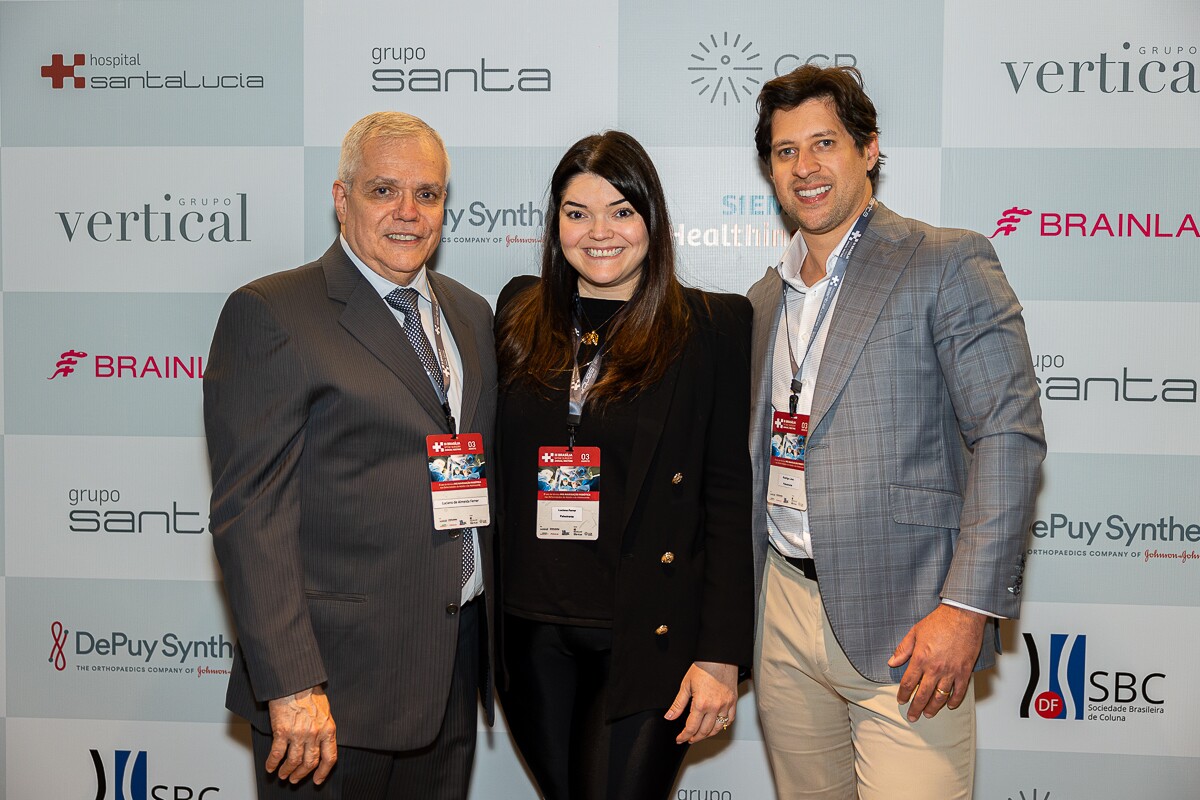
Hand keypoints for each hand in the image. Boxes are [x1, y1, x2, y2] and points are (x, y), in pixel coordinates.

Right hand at [266, 685, 337, 783]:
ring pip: (293, 762)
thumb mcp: (325, 711)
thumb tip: (320, 742)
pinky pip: (277, 754)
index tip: (318, 779)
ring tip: (283, 774)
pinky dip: (273, 763)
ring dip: (287, 771)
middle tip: (295, 778)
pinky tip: (270, 766)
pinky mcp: (282, 732)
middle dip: (302, 774)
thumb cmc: (309, 691)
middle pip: (310, 763)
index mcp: (328, 729)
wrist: (295, 681)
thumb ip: (323, 728)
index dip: (323, 772)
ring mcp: (298, 734)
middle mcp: (314, 734)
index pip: (329, 757)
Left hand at [664, 661, 737, 743]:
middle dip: (695, 738)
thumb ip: (678, 704)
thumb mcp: (686, 685)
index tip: (680, 739)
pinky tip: (715, 726)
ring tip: (700, 735)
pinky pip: (729, 720)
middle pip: (704, 731)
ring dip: (707, 735)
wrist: (719, 657)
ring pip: (717, 728)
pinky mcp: (733, 702)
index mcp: (701, 704)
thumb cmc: (703, 668)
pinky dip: (722, 726)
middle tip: (688, 738)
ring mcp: (726, 705)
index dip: (684, 736)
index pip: (691, 727)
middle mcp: (714, 707)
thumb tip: (669, 717)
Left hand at [889, 604, 985, 721]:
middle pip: (922, 694)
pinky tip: (950, 705)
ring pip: (940, 696)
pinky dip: (954, 701)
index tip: (901, 700)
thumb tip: (892, 662)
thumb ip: (903, 649)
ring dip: (933, 708)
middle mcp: (935, 669)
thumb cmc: (939, 622)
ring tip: (928, 714)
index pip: (908, 683)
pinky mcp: (965, 671)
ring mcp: (951, 672)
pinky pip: (959, 691)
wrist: (962, 616)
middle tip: (912, 716)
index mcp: (920, 659)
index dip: (903, 694)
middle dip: (916, 707)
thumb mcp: (914, 632)